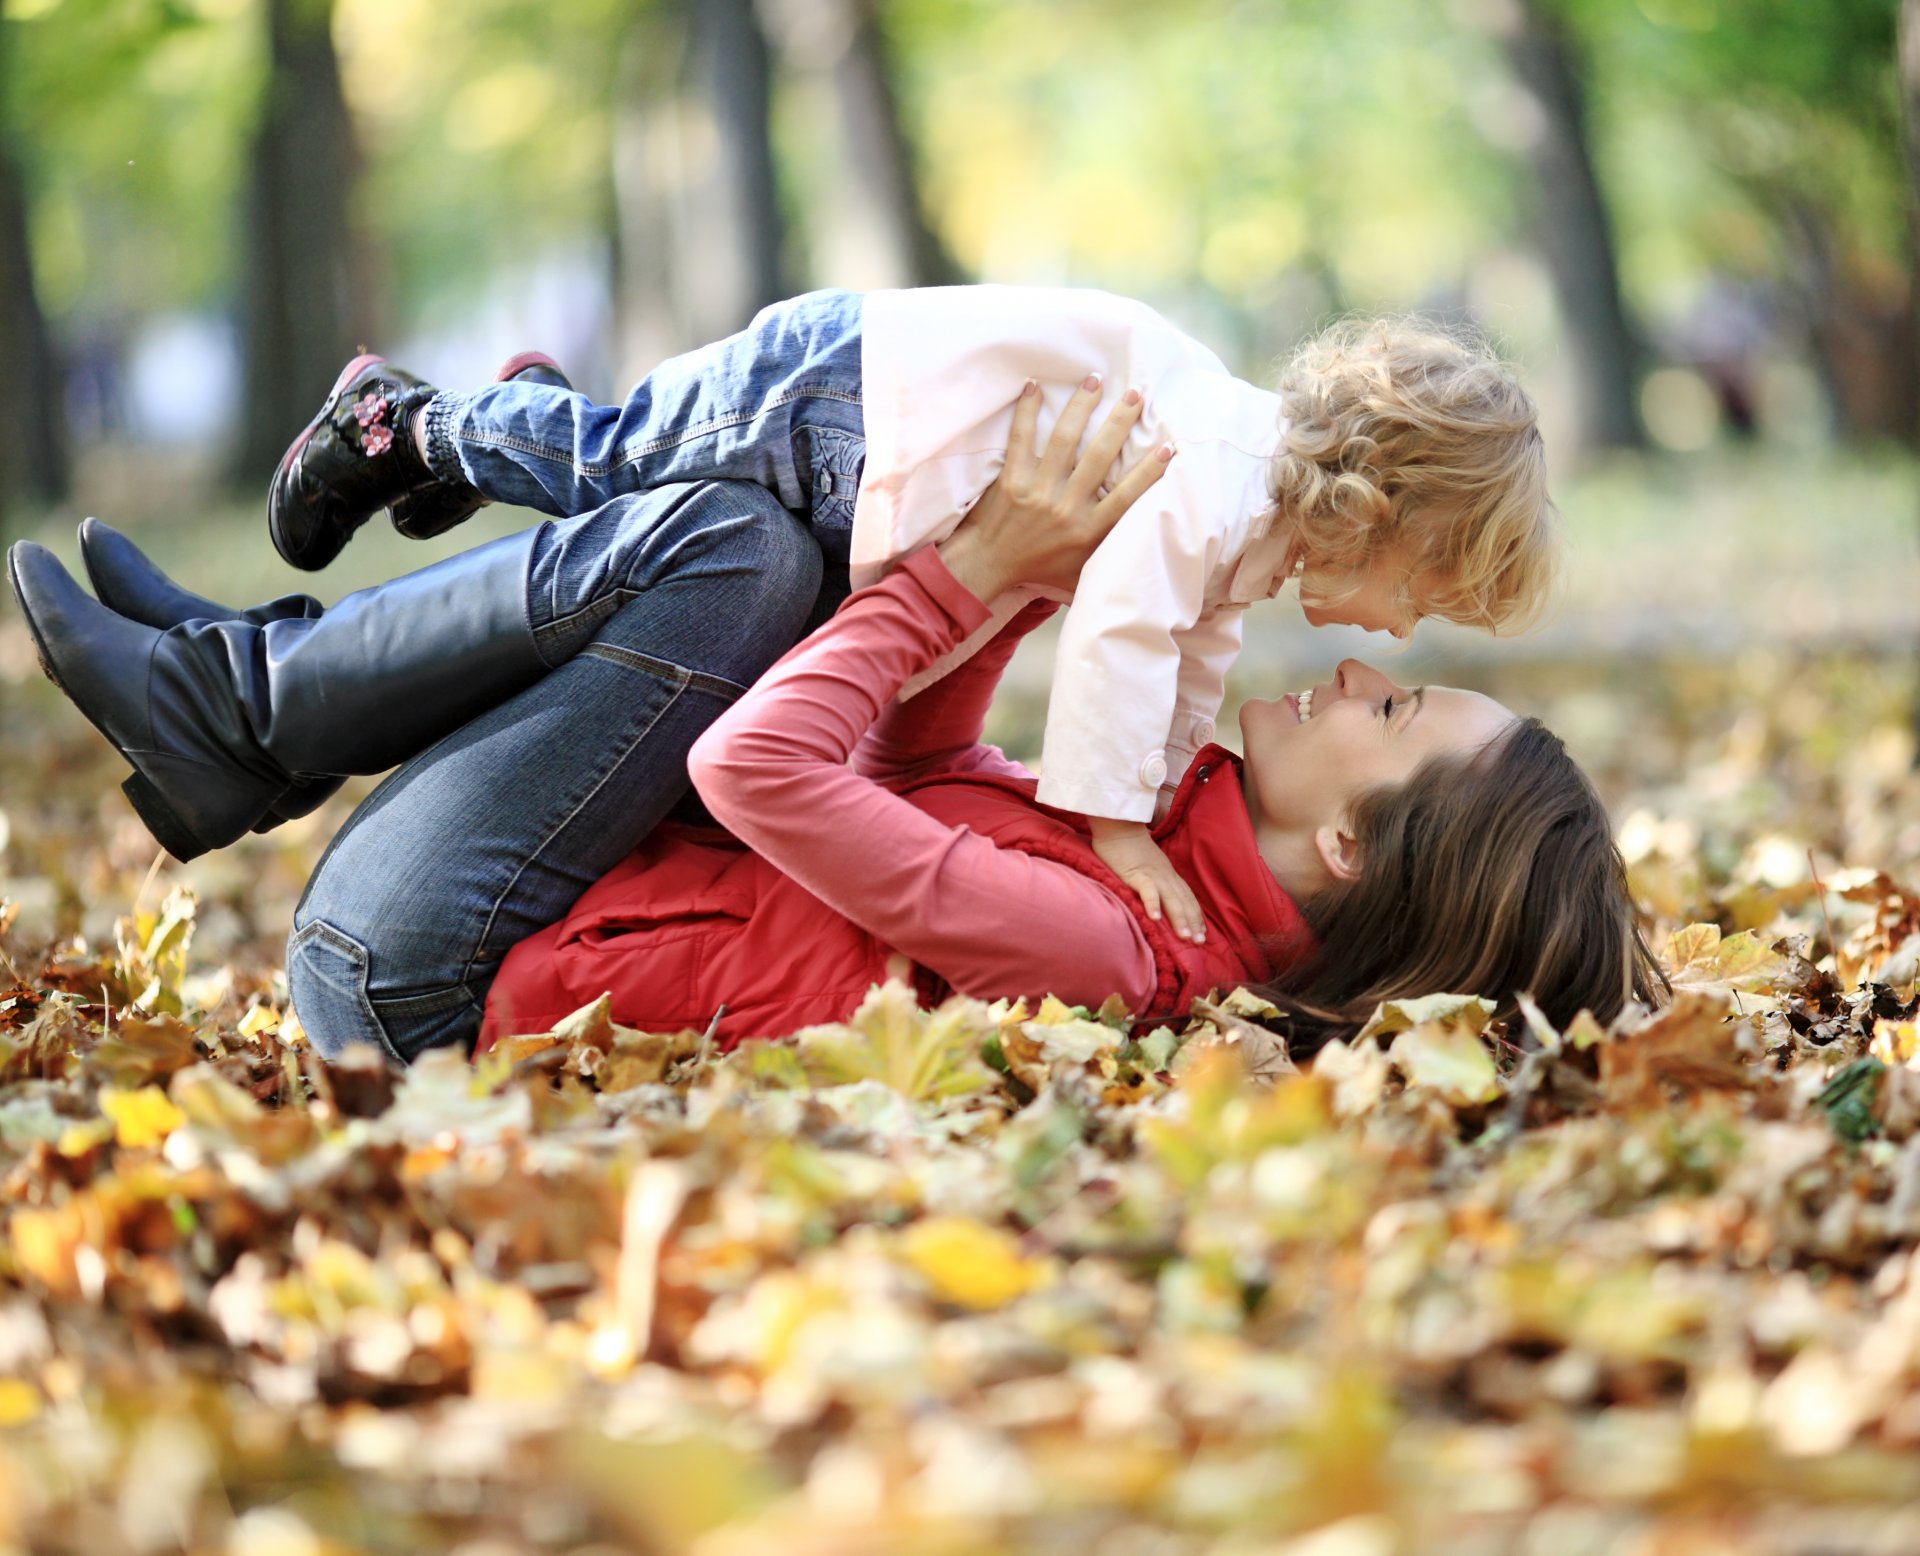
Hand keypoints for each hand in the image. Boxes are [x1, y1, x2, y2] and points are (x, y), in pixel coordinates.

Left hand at [936, 374, 1174, 602]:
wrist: (988, 566)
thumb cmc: (1039, 569)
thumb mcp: (1080, 573)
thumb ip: (1108, 558)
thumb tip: (1139, 549)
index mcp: (1088, 530)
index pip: (1126, 496)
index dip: (1148, 471)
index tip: (1168, 447)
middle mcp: (1066, 508)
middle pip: (1100, 457)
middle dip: (1120, 422)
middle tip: (1136, 394)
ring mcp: (1038, 491)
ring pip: (1065, 440)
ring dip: (1081, 406)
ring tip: (1095, 380)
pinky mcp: (1011, 479)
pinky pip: (1021, 438)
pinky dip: (1027, 411)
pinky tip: (1035, 386)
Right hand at [1089, 818, 1206, 943]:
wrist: (1118, 826)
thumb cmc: (1129, 846)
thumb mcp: (1148, 865)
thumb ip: (1154, 879)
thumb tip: (1159, 897)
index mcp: (1168, 874)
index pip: (1186, 896)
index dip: (1195, 914)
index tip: (1201, 932)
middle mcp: (1165, 875)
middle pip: (1183, 900)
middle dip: (1193, 922)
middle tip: (1200, 942)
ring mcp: (1152, 874)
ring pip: (1171, 898)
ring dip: (1179, 918)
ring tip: (1186, 937)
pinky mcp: (1136, 873)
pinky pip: (1147, 890)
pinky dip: (1153, 903)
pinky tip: (1155, 919)